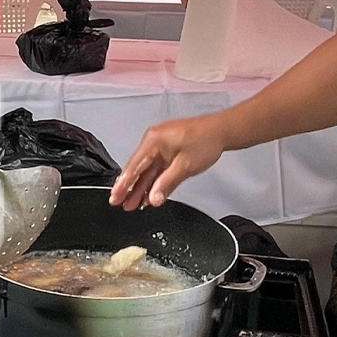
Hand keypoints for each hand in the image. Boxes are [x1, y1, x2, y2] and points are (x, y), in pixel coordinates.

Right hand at [109, 114, 228, 209]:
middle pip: (137, 169)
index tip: (115, 197)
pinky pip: (156, 170)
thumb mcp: (185, 166)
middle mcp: (154, 142)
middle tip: (119, 203)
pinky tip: (147, 195)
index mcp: (154, 140)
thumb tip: (153, 198)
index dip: (123, 184)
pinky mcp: (168, 152)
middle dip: (129, 188)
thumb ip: (166, 183)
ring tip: (131, 204)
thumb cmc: (205, 140)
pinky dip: (152, 182)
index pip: (134, 166)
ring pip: (147, 171)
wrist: (222, 131)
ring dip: (140, 187)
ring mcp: (161, 147)